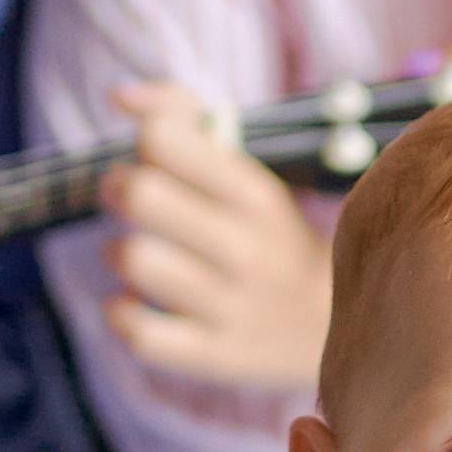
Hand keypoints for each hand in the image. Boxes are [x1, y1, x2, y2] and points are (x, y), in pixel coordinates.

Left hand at [95, 87, 338, 387]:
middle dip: (118, 189)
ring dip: (118, 252)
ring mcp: (233, 306)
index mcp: (256, 193)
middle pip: (141, 196)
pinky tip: (133, 303)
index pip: (164, 140)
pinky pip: (140, 333)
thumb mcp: (247, 172)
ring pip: (135, 261)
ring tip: (137, 255)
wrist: (333, 328)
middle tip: (129, 200)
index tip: (156, 161)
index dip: (146, 144)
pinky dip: (121, 313)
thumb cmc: (270, 236)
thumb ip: (186, 117)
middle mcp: (247, 248)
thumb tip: (118, 95)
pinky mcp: (216, 356)